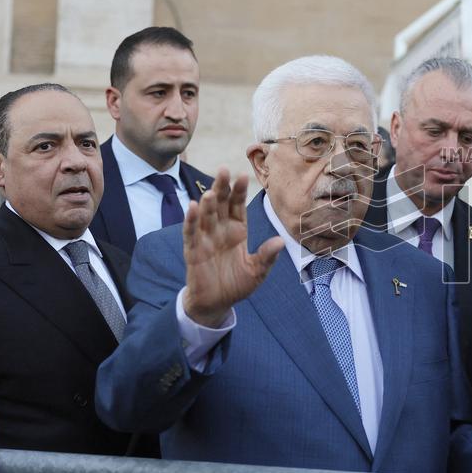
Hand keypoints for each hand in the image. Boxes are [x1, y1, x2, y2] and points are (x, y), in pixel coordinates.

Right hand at [182, 169, 283, 324]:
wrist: (217, 303)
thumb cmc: (237, 284)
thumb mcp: (257, 272)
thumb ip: (266, 256)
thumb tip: (280, 241)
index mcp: (237, 231)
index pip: (238, 207)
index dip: (239, 192)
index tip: (242, 175)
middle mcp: (220, 231)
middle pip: (220, 205)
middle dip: (221, 188)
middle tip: (223, 169)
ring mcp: (205, 239)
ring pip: (205, 216)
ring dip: (207, 204)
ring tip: (210, 192)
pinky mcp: (193, 251)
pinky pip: (190, 233)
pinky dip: (191, 221)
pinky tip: (192, 207)